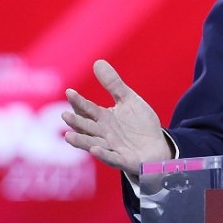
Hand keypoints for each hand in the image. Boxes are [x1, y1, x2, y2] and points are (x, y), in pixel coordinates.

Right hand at [62, 60, 171, 174]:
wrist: (157, 146)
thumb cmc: (139, 124)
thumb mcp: (129, 100)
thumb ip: (113, 85)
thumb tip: (97, 62)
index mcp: (103, 119)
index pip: (88, 109)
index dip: (79, 101)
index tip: (69, 91)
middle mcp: (103, 134)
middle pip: (87, 127)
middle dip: (76, 122)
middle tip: (65, 115)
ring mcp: (111, 148)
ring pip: (93, 144)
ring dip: (81, 141)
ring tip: (68, 136)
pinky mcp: (123, 160)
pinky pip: (112, 158)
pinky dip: (103, 154)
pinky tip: (95, 149)